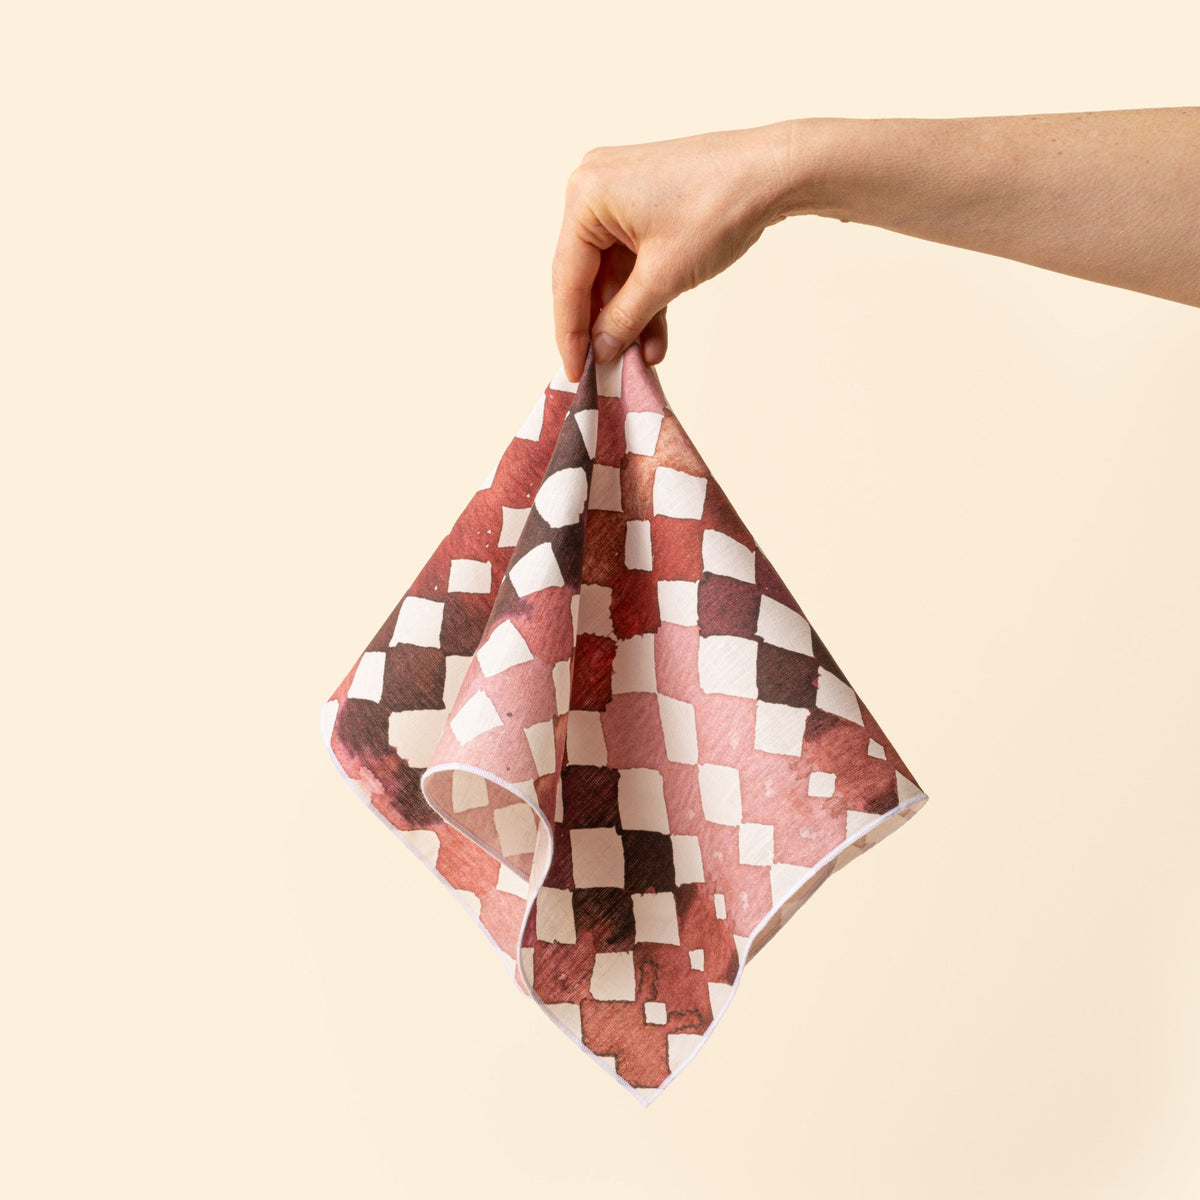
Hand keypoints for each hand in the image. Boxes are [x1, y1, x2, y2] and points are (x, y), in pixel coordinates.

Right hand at [552, 122, 801, 382]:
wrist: (774, 171)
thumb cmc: (719, 207)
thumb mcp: (664, 275)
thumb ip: (624, 318)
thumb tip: (600, 352)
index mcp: (586, 196)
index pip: (567, 277)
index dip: (569, 332)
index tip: (572, 372)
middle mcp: (594, 189)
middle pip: (587, 275)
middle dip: (603, 325)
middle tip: (604, 370)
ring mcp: (620, 194)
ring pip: (614, 272)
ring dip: (629, 316)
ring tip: (641, 359)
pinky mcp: (645, 203)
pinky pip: (634, 258)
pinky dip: (645, 294)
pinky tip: (655, 335)